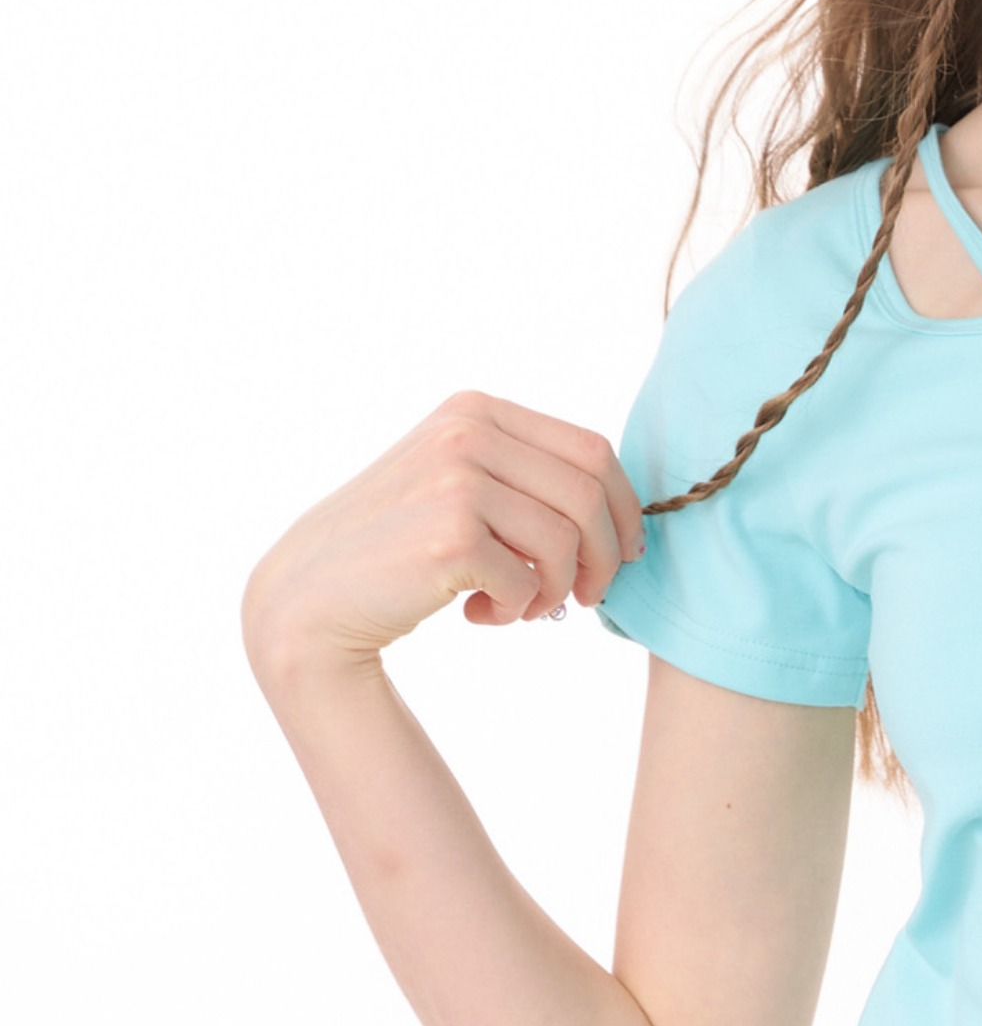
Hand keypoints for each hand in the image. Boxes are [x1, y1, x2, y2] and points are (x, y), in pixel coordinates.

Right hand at [242, 390, 644, 686]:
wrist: (313, 595)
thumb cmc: (396, 547)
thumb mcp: (456, 480)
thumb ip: (522, 474)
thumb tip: (620, 508)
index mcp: (475, 411)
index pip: (591, 450)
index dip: (624, 508)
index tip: (624, 552)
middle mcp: (467, 433)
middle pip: (590, 494)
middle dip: (604, 556)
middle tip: (587, 597)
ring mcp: (457, 481)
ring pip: (567, 542)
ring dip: (556, 590)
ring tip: (520, 607)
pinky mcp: (451, 537)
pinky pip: (528, 582)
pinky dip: (516, 610)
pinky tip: (479, 614)